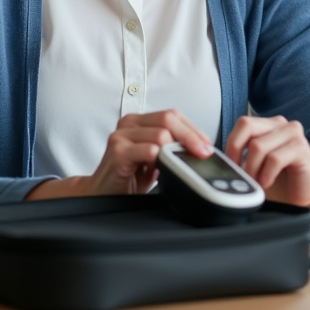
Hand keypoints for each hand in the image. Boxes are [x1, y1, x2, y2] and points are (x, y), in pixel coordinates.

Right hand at [27, 109, 212, 199]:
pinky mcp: (117, 152)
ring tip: (183, 164)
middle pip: (168, 119)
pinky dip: (162, 160)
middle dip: (191, 136)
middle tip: (203, 154)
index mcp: (139, 121)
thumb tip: (201, 148)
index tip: (207, 145)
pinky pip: (149, 150)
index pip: (172, 115)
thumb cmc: (130, 177)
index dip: (193, 128)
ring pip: (161, 134)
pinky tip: (164, 169)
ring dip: (177, 150)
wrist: (102, 194)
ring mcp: (121, 136)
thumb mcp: (156, 159)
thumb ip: (172, 147)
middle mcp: (129, 123)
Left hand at [224, 115, 309, 221]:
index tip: (230, 164)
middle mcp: (280, 124)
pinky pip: (274, 159)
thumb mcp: (255, 166)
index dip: (231, 144)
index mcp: (267, 125)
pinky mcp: (301, 148)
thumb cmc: (282, 179)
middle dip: (237, 154)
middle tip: (240, 173)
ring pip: (258, 146)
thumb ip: (239, 160)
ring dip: (252, 169)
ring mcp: (292, 133)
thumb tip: (216, 163)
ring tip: (256, 182)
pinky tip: (267, 182)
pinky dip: (266, 174)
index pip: (242, 123)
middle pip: (247, 127)